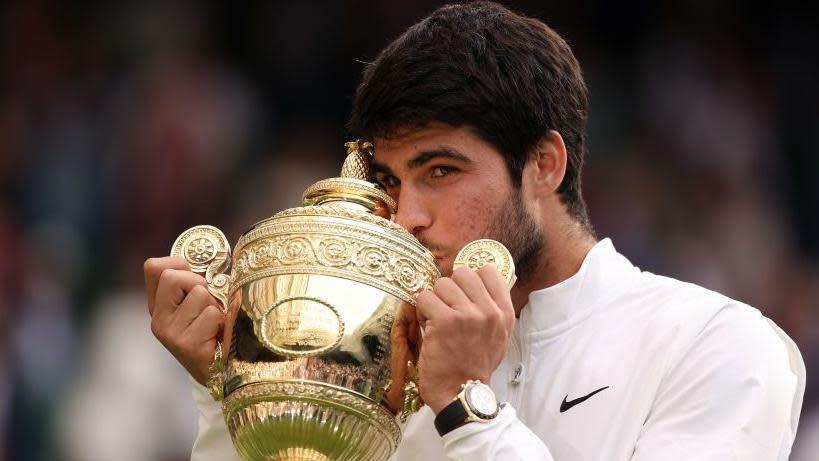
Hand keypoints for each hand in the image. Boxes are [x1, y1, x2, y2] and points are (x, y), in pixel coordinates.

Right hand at [144, 257, 223, 384]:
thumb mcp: (200, 303)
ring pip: (199, 294)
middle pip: (173, 276)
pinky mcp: (186, 344)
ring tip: (216, 323)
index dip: (178, 264)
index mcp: (159, 305)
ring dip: (215, 305)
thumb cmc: (214, 331)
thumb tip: (212, 259)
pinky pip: (211, 314)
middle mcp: (158, 318)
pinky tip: (218, 336)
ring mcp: (169, 332)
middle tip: (210, 303)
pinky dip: (221, 321)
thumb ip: (196, 282)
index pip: (153, 267)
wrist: (219, 372)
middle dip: (199, 283)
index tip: (195, 275)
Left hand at [415, 264, 514, 413]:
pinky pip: (424, 297)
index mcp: (504, 313)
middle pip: (463, 273)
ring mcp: (468, 314)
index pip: (489, 271)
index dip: (471, 279)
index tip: (463, 292)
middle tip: (446, 308)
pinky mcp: (445, 320)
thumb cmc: (475, 365)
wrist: (461, 393)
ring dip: (434, 300)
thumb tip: (479, 279)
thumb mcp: (497, 336)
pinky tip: (427, 326)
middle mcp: (489, 311)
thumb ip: (492, 309)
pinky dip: (421, 311)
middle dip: (450, 288)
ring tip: (436, 320)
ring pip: (441, 284)